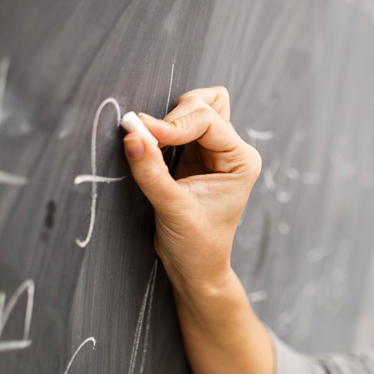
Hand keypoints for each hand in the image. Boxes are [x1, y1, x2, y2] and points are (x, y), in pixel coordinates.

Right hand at [123, 87, 260, 294]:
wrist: (196, 269)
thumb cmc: (196, 245)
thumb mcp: (172, 208)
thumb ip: (151, 170)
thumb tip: (132, 134)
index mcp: (241, 160)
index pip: (207, 120)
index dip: (173, 123)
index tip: (143, 133)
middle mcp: (232, 151)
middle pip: (205, 104)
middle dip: (174, 116)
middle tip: (146, 137)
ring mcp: (213, 151)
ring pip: (194, 108)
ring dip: (169, 119)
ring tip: (149, 141)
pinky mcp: (193, 156)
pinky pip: (179, 124)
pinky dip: (163, 129)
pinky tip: (150, 145)